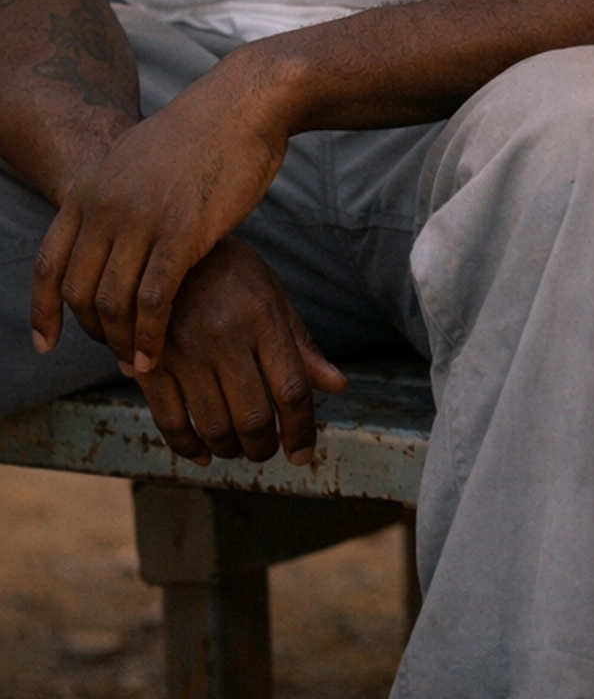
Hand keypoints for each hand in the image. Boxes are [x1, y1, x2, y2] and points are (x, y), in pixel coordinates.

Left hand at [31, 49, 292, 371]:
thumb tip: (102, 225)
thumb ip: (113, 195)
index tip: (47, 343)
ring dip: (120, 343)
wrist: (245, 102)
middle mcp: (106, 205)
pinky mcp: (183, 230)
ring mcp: (142, 218)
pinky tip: (156, 355)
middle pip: (78, 291)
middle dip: (91, 332)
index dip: (43, 311)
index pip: (49, 264)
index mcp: (91, 189)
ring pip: (112, 303)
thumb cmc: (201, 132)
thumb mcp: (136, 156)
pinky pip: (153, 299)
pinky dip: (149, 336)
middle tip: (115, 350)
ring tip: (137, 362)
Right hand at [128, 239, 345, 466]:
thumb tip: (337, 386)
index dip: (301, 430)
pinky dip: (188, 448)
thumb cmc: (230, 271)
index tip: (302, 454)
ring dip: (229, 450)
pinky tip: (202, 453)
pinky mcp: (151, 361)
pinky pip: (170, 423)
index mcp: (263, 317)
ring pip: (213, 427)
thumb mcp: (271, 294)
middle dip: (264, 447)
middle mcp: (225, 336)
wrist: (165, 244)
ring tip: (237, 447)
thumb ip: (301, 344)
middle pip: (253, 417)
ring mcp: (185, 351)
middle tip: (266, 450)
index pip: (292, 389)